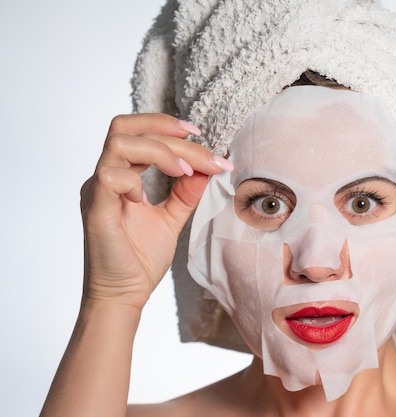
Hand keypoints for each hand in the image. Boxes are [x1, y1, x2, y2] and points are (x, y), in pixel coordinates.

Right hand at [79, 113, 230, 307]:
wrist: (125, 295)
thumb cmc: (140, 259)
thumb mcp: (172, 218)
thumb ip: (186, 193)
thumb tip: (207, 168)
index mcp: (120, 176)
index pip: (136, 132)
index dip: (165, 125)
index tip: (199, 134)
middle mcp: (105, 177)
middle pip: (127, 129)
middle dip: (169, 132)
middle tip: (203, 148)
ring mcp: (97, 192)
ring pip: (119, 143)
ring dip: (159, 151)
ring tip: (186, 171)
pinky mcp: (95, 210)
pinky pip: (109, 177)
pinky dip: (135, 180)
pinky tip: (148, 199)